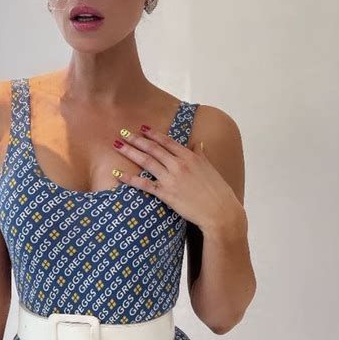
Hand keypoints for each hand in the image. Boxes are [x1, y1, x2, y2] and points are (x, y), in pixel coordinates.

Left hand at [112, 126, 244, 234]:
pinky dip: (129, 178)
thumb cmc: (218, 191)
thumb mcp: (210, 168)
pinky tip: (117, 174)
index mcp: (190, 156)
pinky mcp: (166, 194)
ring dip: (130, 152)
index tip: (142, 128)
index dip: (153, 134)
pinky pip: (143, 184)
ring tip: (117, 145)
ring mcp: (172, 178)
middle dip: (136, 139)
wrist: (220, 211)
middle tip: (123, 132)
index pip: (167, 141)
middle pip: (153, 148)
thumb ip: (201, 154)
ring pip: (146, 161)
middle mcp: (179, 164)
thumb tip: (197, 143)